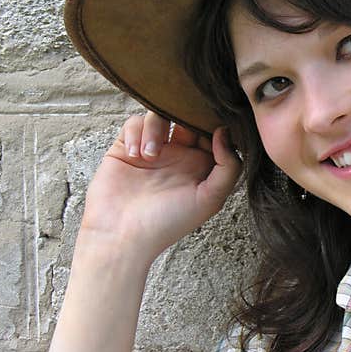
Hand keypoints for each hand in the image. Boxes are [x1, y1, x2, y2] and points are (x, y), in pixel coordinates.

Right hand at [79, 111, 241, 264]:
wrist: (123, 236)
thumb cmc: (168, 223)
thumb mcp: (210, 198)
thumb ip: (228, 167)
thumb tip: (225, 132)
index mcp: (201, 164)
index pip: (212, 131)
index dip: (212, 123)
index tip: (209, 125)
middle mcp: (178, 154)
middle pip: (185, 116)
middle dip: (183, 116)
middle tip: (179, 132)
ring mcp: (152, 149)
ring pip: (159, 115)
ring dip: (156, 128)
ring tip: (150, 156)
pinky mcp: (126, 147)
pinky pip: (134, 123)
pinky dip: (136, 134)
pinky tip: (135, 156)